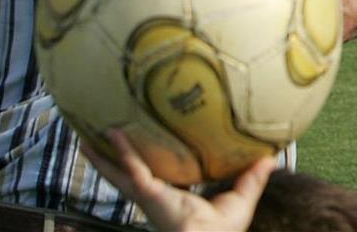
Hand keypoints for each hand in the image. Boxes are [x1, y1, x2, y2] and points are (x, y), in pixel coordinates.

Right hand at [80, 129, 272, 231]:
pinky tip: (112, 134)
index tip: (136, 147)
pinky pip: (131, 167)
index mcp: (170, 196)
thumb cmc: (222, 229)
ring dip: (102, 154)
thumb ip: (252, 178)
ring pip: (119, 169)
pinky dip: (121, 151)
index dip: (142, 162)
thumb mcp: (239, 197)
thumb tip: (270, 157)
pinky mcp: (147, 192)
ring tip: (86, 136)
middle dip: (109, 159)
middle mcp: (153, 194)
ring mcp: (147, 193)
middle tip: (96, 137)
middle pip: (125, 173)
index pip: (152, 175)